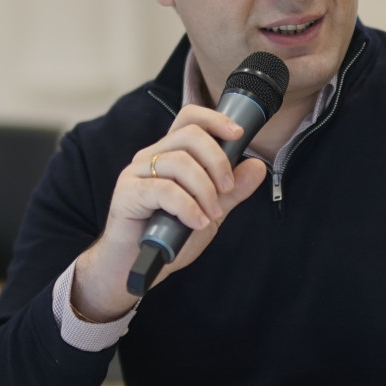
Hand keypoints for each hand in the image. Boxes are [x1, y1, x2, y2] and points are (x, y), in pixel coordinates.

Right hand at [71, 105, 269, 320]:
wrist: (136, 266)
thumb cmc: (168, 237)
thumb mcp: (210, 212)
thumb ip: (232, 191)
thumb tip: (257, 166)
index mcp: (170, 154)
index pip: (190, 119)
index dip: (215, 120)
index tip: (238, 135)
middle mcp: (152, 156)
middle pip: (189, 135)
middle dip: (217, 161)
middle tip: (227, 189)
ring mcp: (136, 173)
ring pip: (179, 162)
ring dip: (204, 190)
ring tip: (210, 215)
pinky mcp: (127, 193)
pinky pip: (164, 190)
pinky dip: (187, 207)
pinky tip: (196, 222)